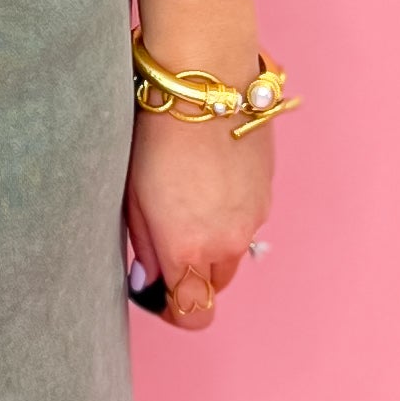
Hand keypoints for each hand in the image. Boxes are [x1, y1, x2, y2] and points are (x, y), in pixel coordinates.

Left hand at [123, 108, 272, 332]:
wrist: (204, 86)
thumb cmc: (156, 136)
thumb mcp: (133, 198)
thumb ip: (145, 247)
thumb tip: (149, 276)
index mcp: (189, 250)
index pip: (192, 314)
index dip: (172, 309)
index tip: (156, 290)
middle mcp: (228, 243)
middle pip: (213, 286)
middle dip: (191, 274)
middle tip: (166, 240)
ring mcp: (253, 218)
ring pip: (232, 252)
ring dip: (212, 244)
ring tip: (186, 200)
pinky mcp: (266, 193)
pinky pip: (246, 221)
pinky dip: (229, 214)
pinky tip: (208, 178)